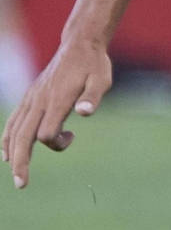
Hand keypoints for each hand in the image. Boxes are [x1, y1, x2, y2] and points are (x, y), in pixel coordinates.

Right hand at [3, 36, 112, 188]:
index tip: (72, 136)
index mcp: (56, 99)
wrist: (79, 45)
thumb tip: (84, 112)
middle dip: (21, 162)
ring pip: (14, 131)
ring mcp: (31, 99)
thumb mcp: (101, 79)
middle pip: (23, 137)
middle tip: (22, 184)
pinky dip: (7, 138)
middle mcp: (39, 101)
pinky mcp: (30, 97)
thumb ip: (92, 97)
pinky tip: (6, 152)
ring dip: (12, 154)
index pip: (46, 133)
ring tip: (15, 174)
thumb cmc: (93, 64)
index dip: (57, 143)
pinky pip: (13, 121)